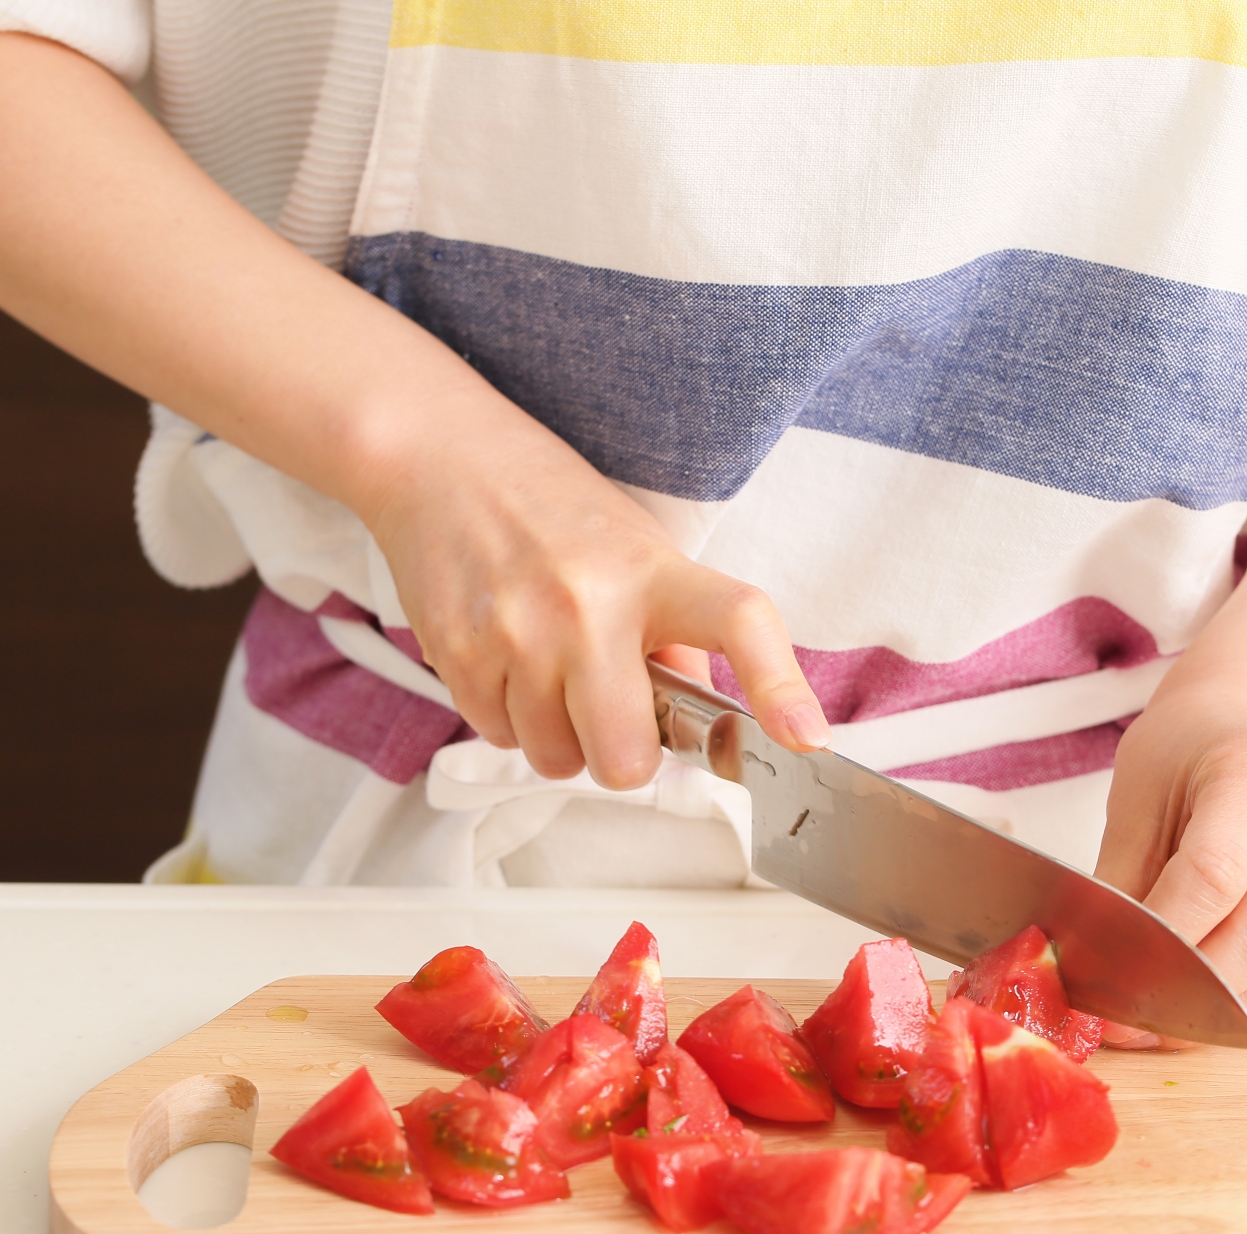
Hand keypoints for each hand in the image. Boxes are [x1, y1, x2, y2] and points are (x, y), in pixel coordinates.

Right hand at [358, 390, 828, 789]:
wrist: (440, 459)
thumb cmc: (549, 507)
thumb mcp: (636, 548)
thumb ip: (675, 633)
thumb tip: (698, 716)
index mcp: (652, 571)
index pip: (739, 623)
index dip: (780, 688)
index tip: (806, 739)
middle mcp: (587, 605)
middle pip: (626, 757)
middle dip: (624, 753)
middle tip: (612, 709)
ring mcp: (517, 634)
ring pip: (557, 760)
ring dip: (559, 735)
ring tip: (550, 668)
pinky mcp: (457, 655)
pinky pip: (500, 737)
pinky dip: (509, 717)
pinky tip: (508, 660)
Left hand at [1093, 686, 1246, 1046]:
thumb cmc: (1189, 750)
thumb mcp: (1137, 794)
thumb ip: (1121, 882)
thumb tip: (1095, 969)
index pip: (1216, 873)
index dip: (1163, 939)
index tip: (1113, 979)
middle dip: (1194, 989)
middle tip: (1134, 1020)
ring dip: (1224, 1008)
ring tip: (1164, 1021)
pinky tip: (1207, 999)